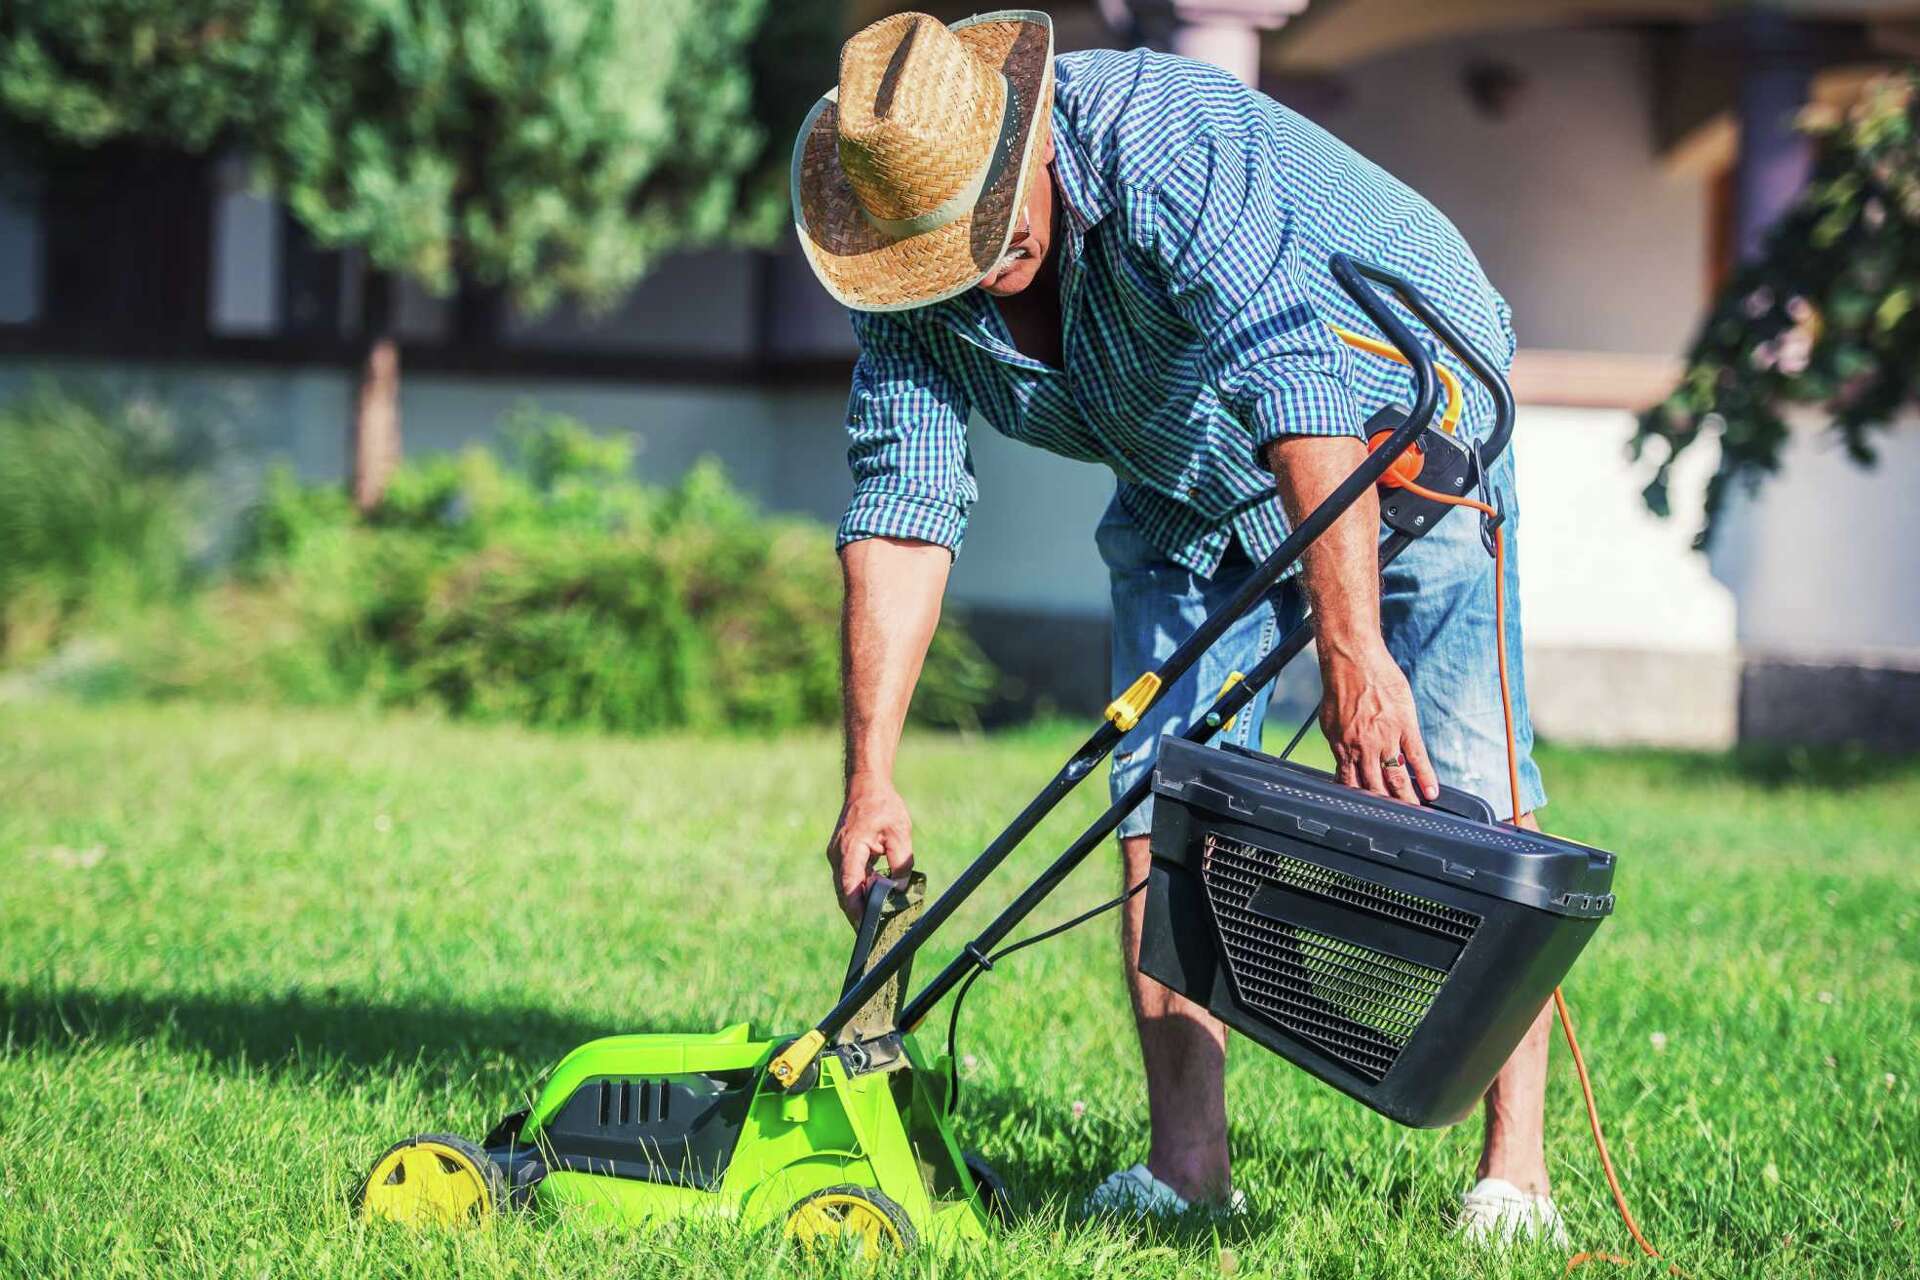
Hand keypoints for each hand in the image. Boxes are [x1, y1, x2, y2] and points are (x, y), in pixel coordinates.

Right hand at [826, 774, 914, 926]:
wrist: (866, 785)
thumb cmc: (883, 805)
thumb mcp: (899, 832)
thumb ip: (901, 862)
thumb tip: (900, 888)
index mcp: (849, 849)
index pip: (850, 887)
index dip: (856, 911)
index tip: (865, 928)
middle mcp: (838, 856)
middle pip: (846, 893)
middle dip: (858, 913)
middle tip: (874, 933)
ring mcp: (838, 856)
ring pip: (848, 887)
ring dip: (861, 901)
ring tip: (878, 918)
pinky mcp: (843, 855)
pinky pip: (851, 878)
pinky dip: (862, 889)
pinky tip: (877, 897)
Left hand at [1317, 640, 1438, 804]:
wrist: (1354, 661)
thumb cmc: (1341, 688)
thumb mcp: (1330, 724)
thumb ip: (1339, 747)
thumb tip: (1342, 768)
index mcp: (1344, 747)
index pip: (1350, 784)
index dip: (1358, 803)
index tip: (1365, 817)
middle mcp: (1364, 747)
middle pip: (1375, 787)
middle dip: (1383, 808)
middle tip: (1393, 824)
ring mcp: (1385, 738)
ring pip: (1396, 777)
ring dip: (1405, 799)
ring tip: (1413, 814)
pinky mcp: (1405, 726)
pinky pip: (1417, 756)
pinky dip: (1426, 777)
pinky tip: (1431, 792)